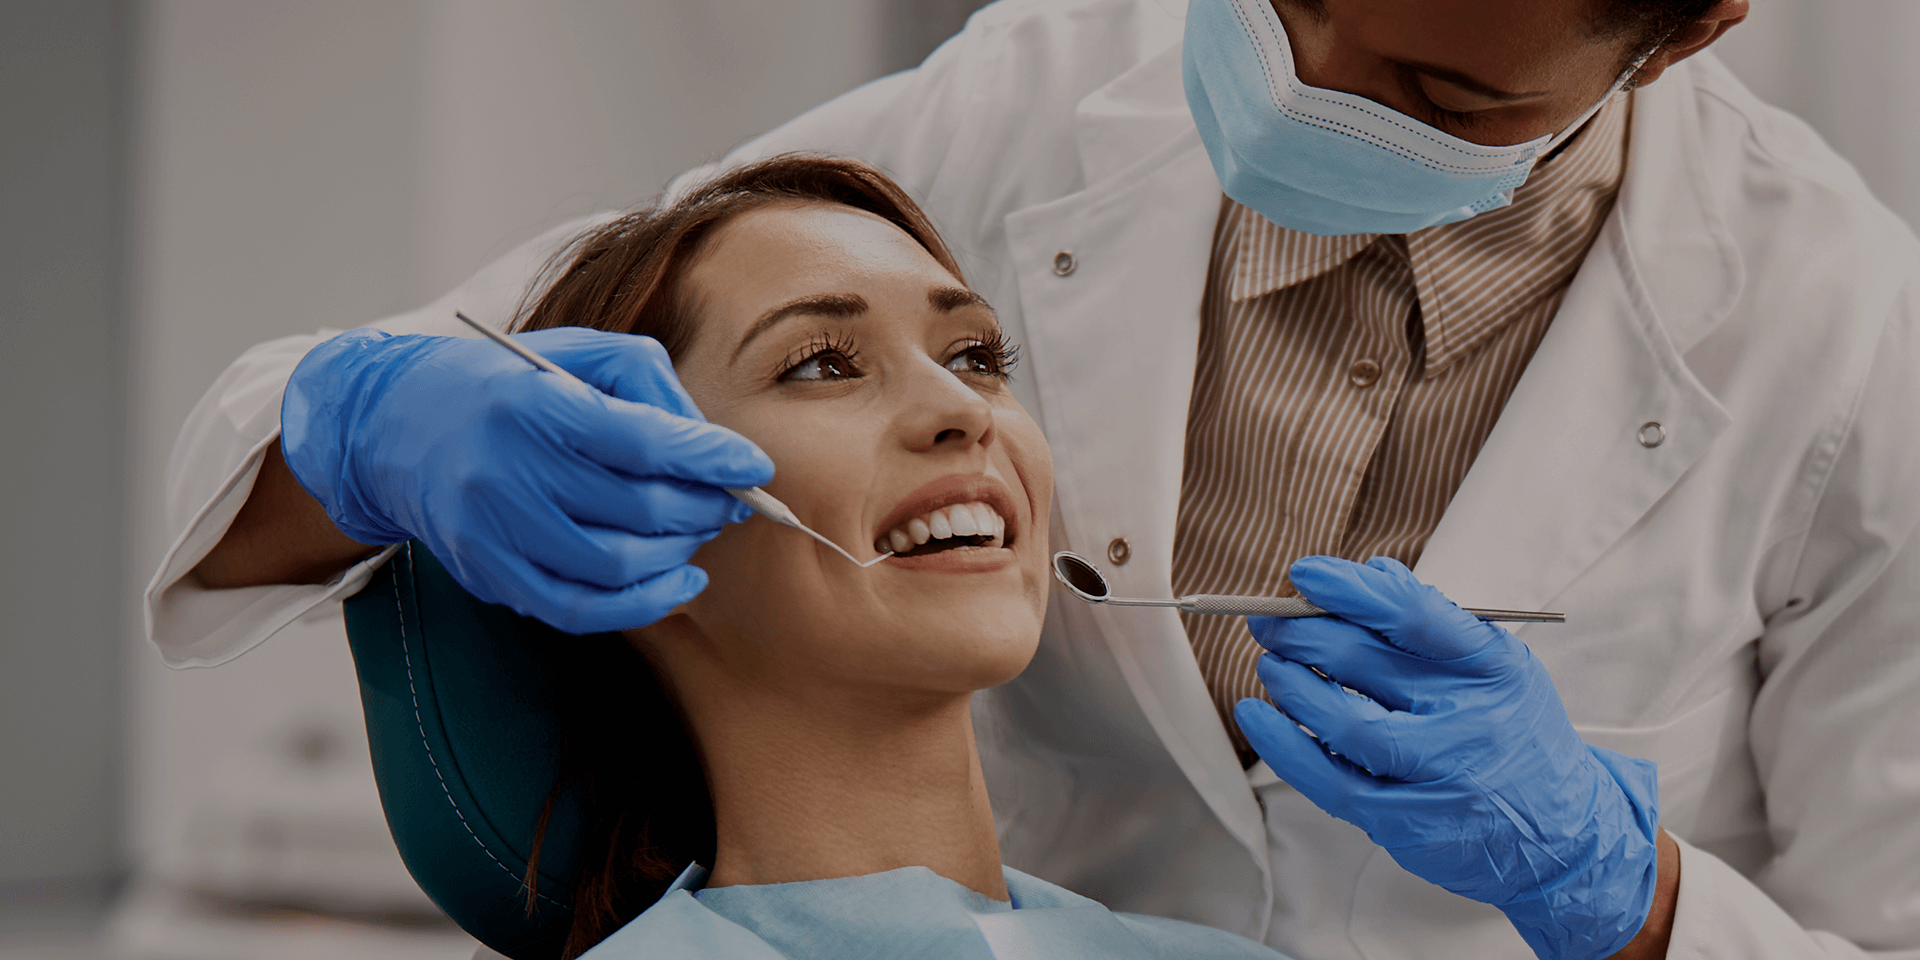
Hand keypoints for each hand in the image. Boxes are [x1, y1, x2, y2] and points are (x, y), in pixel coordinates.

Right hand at [280, 327, 773, 632]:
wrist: (394, 424)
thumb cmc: (505, 384)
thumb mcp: (575, 353)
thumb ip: (648, 384)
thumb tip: (710, 442)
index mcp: (534, 404)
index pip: (642, 440)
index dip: (709, 457)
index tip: (754, 465)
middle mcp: (508, 471)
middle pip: (637, 508)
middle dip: (703, 507)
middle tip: (730, 499)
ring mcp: (494, 531)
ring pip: (616, 567)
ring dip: (678, 553)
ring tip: (699, 531)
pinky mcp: (488, 574)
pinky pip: (578, 610)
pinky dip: (642, 605)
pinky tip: (678, 583)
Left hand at [1234, 556, 1660, 959]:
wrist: (1563, 835)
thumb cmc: (1511, 733)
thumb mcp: (1496, 667)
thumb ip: (1432, 622)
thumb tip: (1370, 574)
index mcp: (1491, 667)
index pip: (1414, 615)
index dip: (1350, 591)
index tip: (1304, 574)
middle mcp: (1468, 719)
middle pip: (1364, 663)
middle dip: (1301, 633)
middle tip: (1269, 621)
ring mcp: (1438, 775)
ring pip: (1344, 722)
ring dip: (1292, 685)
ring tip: (1272, 664)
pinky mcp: (1406, 822)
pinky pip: (1330, 780)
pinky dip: (1283, 745)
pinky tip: (1256, 716)